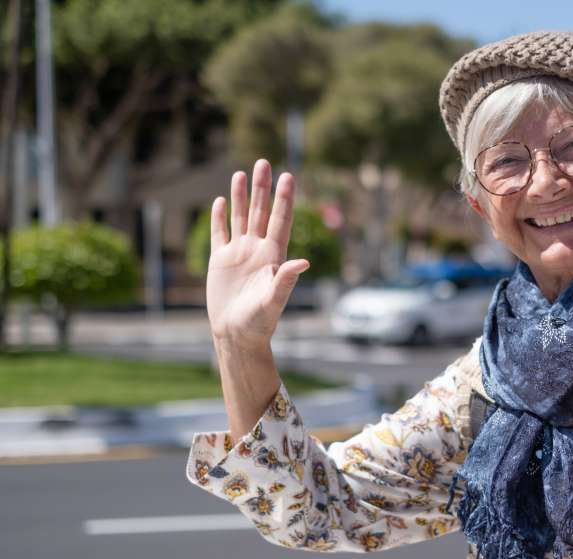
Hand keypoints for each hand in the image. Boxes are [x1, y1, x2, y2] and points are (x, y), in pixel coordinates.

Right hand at [206, 160, 308, 350]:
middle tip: (264, 162)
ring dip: (241, 196)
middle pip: (260, 212)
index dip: (284, 199)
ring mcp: (239, 253)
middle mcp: (257, 250)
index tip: (289, 176)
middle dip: (263, 188)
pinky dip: (220, 217)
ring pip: (240, 217)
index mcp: (273, 256)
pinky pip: (220, 233)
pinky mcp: (220, 260)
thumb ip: (286, 280)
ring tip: (242, 173)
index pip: (280, 220)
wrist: (236, 334)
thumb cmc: (259, 322)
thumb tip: (304, 261)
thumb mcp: (274, 301)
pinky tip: (221, 200)